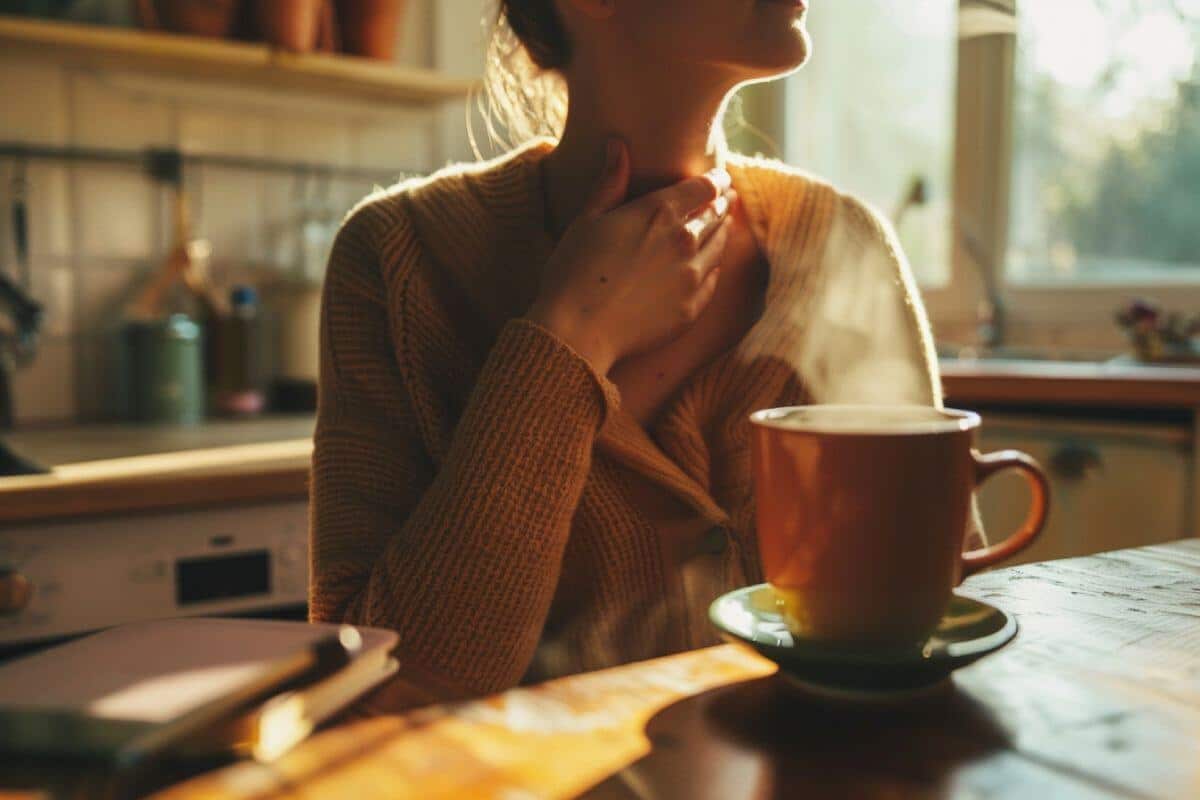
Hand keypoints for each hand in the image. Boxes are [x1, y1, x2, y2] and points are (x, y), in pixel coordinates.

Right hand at [526, 140, 735, 374]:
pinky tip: (710, 266)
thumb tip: (618, 145)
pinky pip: (713, 281)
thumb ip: (610, 182)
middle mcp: (685, 241)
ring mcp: (691, 277)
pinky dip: (714, 268)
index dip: (716, 180)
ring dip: (722, 233)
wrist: (577, 330)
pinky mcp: (692, 309)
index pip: (705, 187)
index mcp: (660, 212)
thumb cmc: (573, 271)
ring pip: (720, 247)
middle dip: (722, 205)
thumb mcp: (587, 219)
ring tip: (721, 227)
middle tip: (726, 200)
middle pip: (717, 215)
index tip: (720, 179)